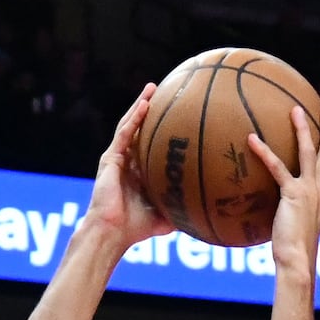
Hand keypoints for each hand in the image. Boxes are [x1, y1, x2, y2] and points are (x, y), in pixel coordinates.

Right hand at [79, 85, 174, 247]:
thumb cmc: (136, 229)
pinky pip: (125, 133)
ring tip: (153, 87)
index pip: (152, 146)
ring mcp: (118, 158)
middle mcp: (128, 162)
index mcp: (140, 174)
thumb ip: (183, 210)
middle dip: (152, 110)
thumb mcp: (166, 217)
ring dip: (141, 105)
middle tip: (167, 93)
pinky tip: (145, 103)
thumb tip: (208, 213)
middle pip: (141, 129)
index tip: (179, 116)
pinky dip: (134, 117)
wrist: (112, 232)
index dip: (163, 131)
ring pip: (130, 125)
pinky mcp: (110, 158)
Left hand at [241, 103, 319, 273]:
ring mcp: (310, 190)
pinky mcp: (294, 193)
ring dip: (302, 129)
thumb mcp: (297, 236)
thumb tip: (278, 228)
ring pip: (309, 152)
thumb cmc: (295, 257)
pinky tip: (251, 138)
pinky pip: (277, 167)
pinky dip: (264, 152)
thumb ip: (291, 224)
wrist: (298, 261)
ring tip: (295, 110)